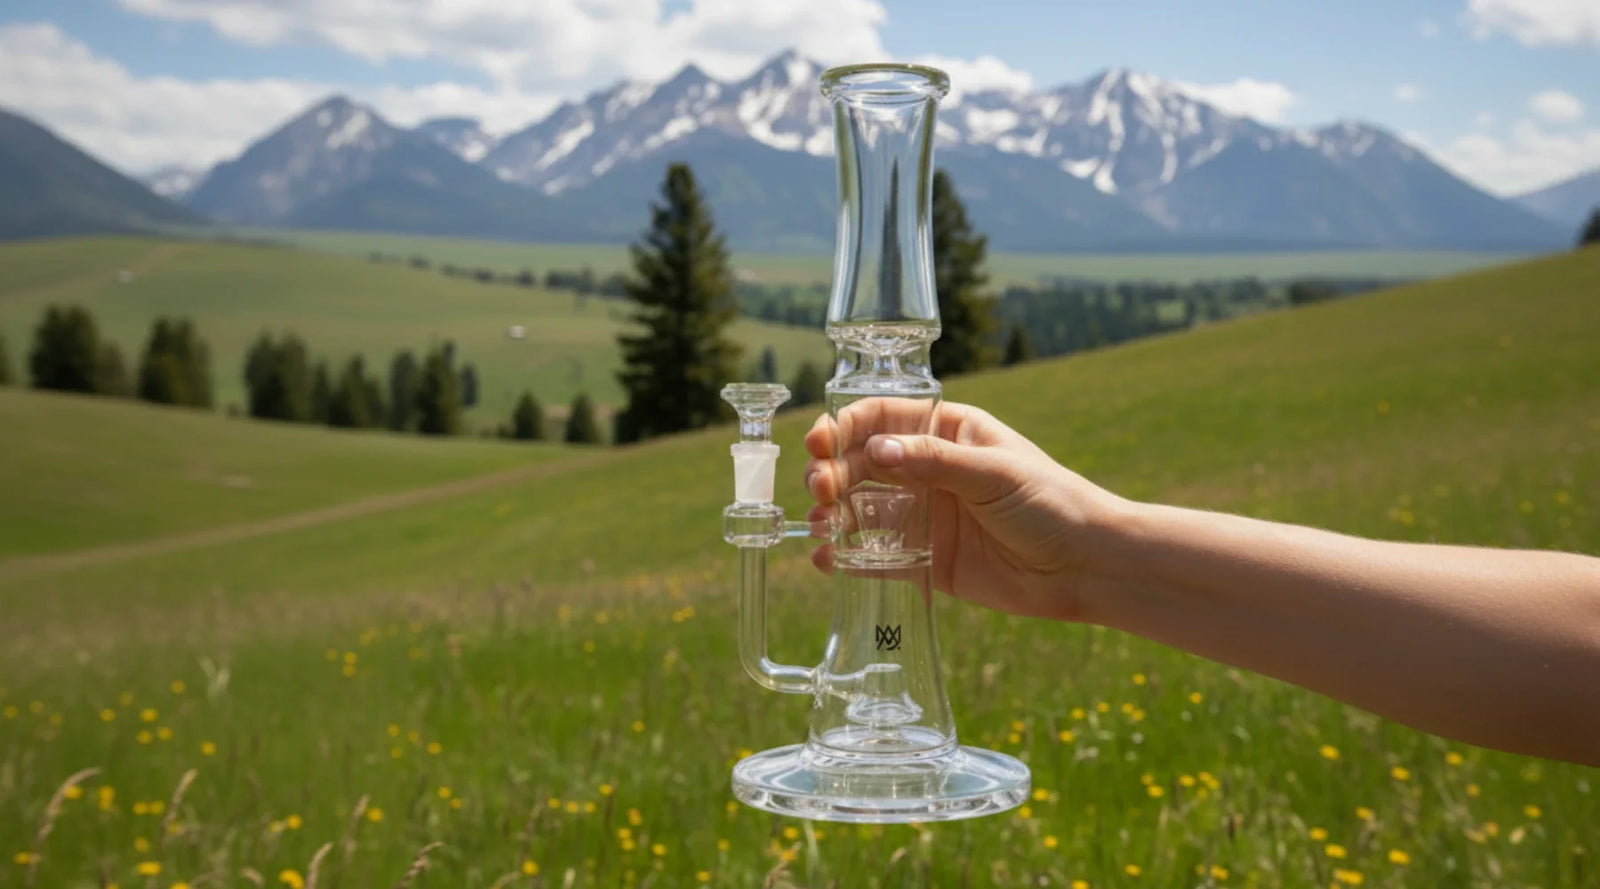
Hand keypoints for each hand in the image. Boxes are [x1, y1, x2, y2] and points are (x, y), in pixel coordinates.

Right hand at [802, 399, 1124, 620]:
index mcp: (946, 431)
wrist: (1085, 566)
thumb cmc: (1050, 502)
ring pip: (861, 508)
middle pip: (862, 462)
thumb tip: (874, 451)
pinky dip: (848, 557)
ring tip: (821, 524)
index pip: (882, 417)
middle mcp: (927, 470)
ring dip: (833, 513)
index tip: (821, 444)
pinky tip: (827, 560)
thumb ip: (933, 462)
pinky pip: (876, 556)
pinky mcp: (925, 559)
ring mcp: (924, 515)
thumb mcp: (993, 472)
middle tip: (820, 489)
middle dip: (832, 472)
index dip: (845, 426)